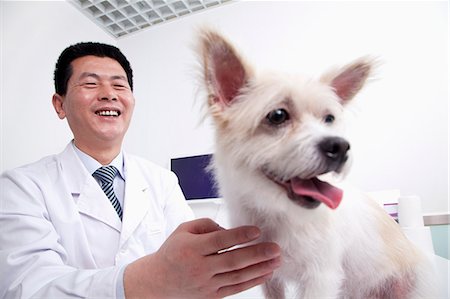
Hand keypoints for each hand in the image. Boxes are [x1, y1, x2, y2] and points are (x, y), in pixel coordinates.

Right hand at [124, 218, 280, 297]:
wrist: (158, 282)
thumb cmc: (172, 253)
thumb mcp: (183, 230)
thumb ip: (206, 224)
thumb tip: (228, 230)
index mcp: (192, 248)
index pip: (219, 241)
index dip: (239, 235)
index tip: (256, 230)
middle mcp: (200, 267)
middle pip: (232, 260)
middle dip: (257, 254)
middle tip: (275, 248)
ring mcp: (206, 283)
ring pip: (237, 276)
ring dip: (260, 268)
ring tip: (276, 260)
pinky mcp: (212, 294)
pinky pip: (235, 288)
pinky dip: (252, 281)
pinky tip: (265, 274)